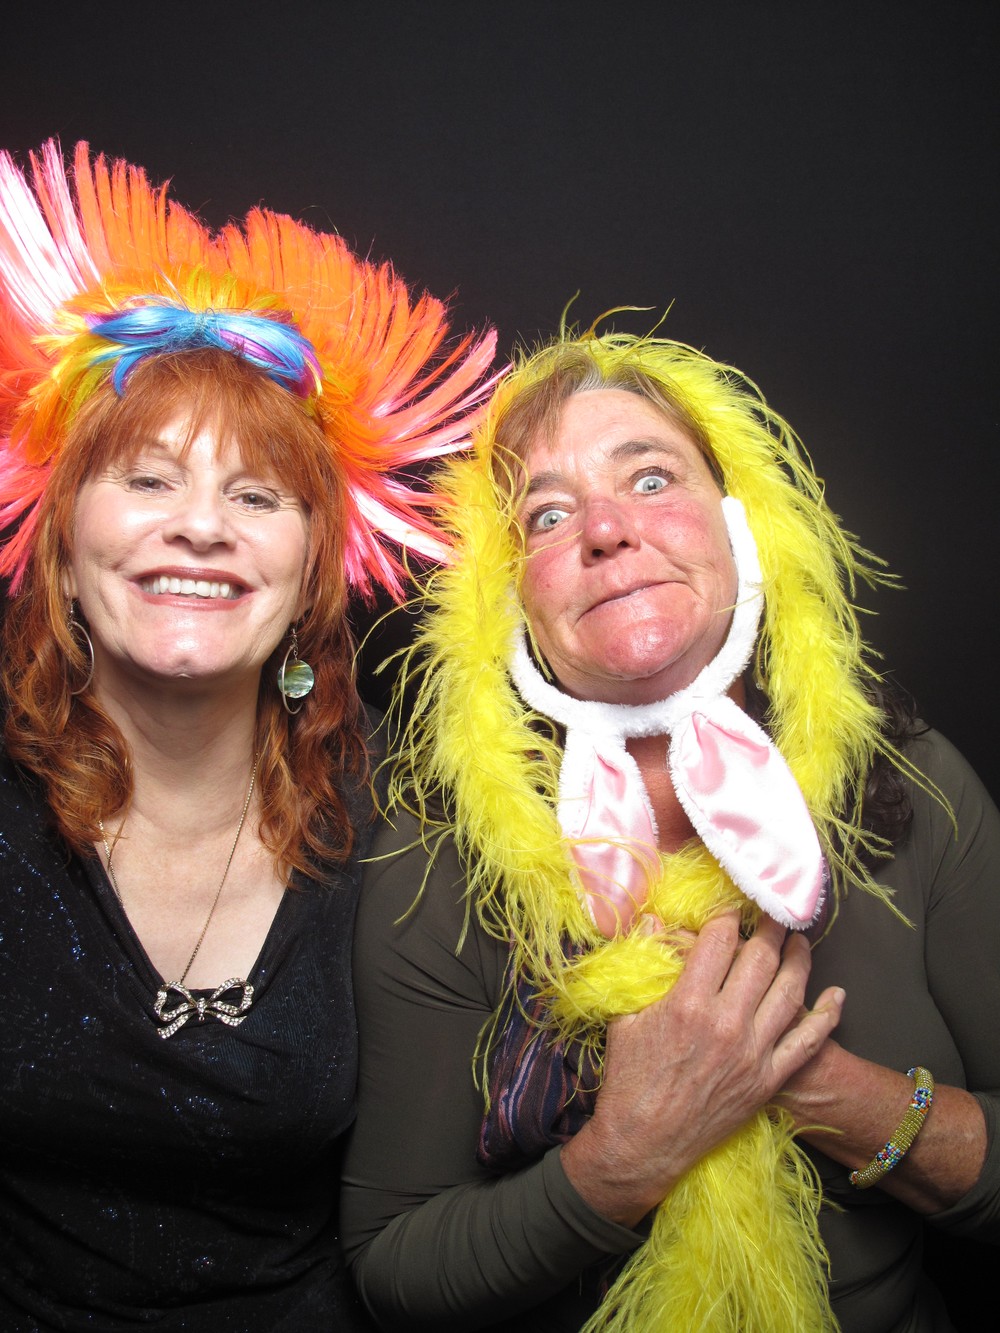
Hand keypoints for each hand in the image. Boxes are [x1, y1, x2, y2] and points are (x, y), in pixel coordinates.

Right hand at [561, 911, 844, 1224]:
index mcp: (687, 1004)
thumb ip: (642, 968)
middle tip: (774, 911)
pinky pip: (808, 1043)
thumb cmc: (628, 1079)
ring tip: (801, 938)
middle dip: (770, 927)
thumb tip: (652, 922)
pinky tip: (837, 995)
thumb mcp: (623, 1017)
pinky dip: (827, 1016)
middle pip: (760, 958)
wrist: (643, 1145)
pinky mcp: (768, 1080)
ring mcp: (753, 1054)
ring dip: (800, 959)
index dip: (727, 916)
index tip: (730, 907)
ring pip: (789, 992)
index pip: (719, 941)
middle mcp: (727, 1024)